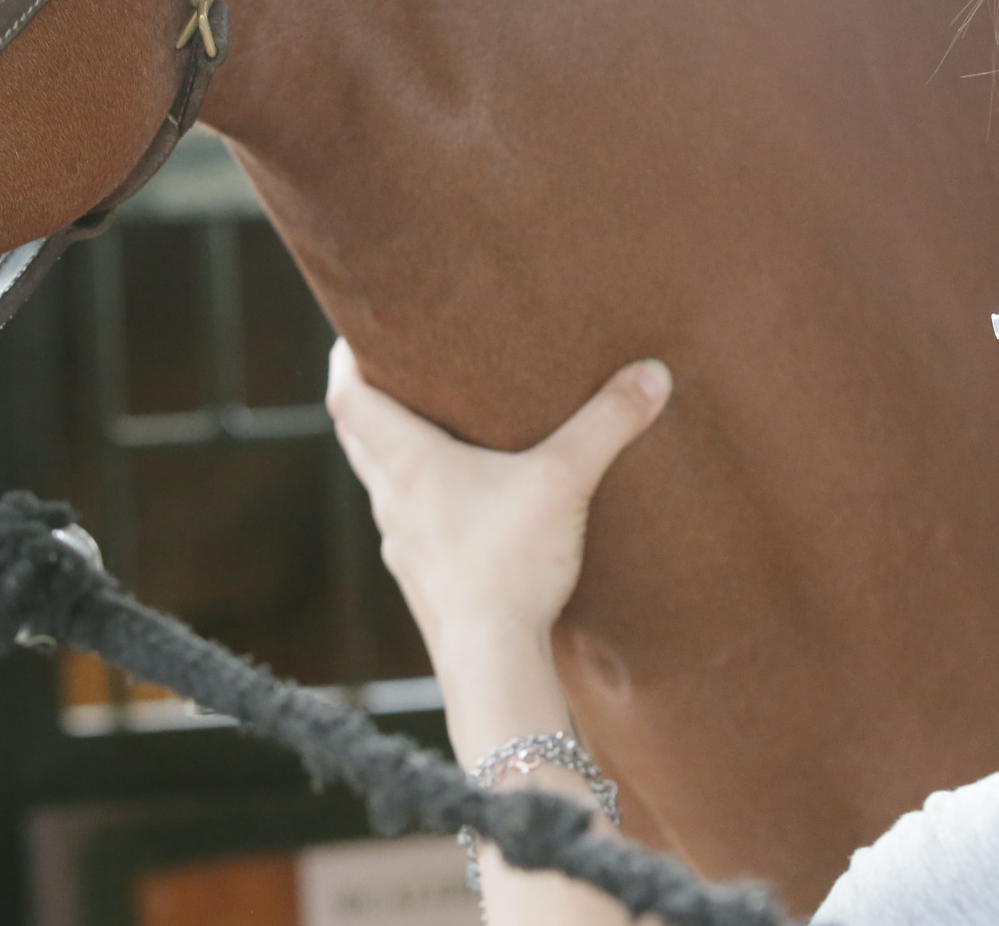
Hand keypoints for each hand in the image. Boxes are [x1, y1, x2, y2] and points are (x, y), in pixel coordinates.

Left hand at [325, 340, 671, 661]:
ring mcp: (402, 544)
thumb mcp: (565, 481)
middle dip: (369, 398)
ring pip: (380, 483)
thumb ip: (608, 423)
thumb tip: (653, 374)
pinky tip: (458, 505)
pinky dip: (418, 500)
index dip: (344, 359)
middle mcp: (393, 500)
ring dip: (391, 452)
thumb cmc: (511, 566)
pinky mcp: (422, 580)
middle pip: (357, 436)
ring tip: (428, 430)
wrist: (491, 664)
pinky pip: (407, 525)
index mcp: (409, 463)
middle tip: (393, 368)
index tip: (355, 333)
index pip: (348, 398)